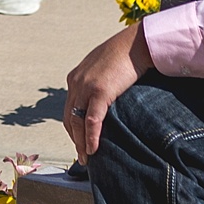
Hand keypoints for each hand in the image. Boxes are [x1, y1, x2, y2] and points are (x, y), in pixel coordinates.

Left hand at [63, 22, 152, 162]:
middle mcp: (76, 83)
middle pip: (69, 118)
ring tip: (87, 158)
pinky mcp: (100, 92)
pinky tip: (93, 150)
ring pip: (77, 122)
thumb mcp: (104, 71)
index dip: (72, 128)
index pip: (68, 108)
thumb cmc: (125, 57)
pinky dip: (91, 137)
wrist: (136, 44)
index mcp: (75, 78)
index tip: (78, 142)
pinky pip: (92, 121)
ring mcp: (86, 87)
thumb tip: (103, 102)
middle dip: (74, 139)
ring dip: (81, 143)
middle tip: (82, 156)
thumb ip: (98, 85)